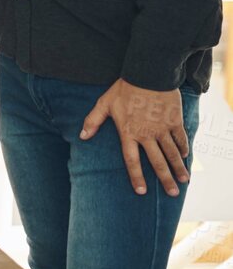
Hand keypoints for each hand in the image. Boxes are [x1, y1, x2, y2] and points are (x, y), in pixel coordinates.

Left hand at [80, 79, 191, 195]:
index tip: (141, 191)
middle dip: (165, 179)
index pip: (131, 160)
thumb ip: (93, 121)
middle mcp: (147, 134)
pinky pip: (181, 138)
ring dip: (178, 168)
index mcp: (129, 132)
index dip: (136, 177)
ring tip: (183, 181)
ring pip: (172, 153)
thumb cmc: (124, 89)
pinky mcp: (174, 121)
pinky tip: (186, 157)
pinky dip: (184, 148)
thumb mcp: (104, 103)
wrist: (148, 74)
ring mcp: (162, 128)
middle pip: (157, 162)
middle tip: (173, 194)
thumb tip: (82, 136)